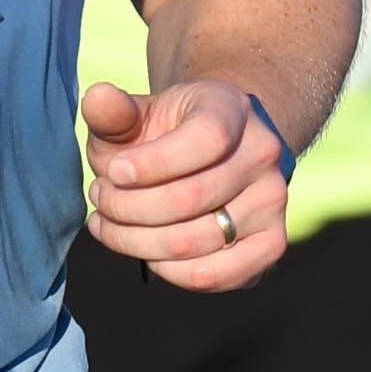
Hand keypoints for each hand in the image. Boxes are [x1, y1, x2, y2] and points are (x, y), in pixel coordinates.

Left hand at [83, 75, 289, 292]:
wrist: (211, 154)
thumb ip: (113, 112)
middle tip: (99, 198)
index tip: (113, 171)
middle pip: (190, 198)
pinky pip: (215, 275)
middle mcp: (263, 153)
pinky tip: (143, 251)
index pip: (205, 140)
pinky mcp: (271, 244)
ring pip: (195, 241)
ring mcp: (273, 201)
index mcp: (232, 109)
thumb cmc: (160, 135)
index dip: (152, 164)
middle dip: (127, 207)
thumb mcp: (135, 114)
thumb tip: (97, 97)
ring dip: (136, 241)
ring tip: (108, 223)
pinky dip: (168, 271)